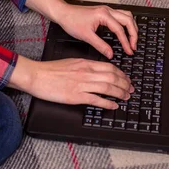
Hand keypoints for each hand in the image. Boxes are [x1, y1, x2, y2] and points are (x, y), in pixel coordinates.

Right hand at [8, 56, 133, 108]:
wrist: (37, 76)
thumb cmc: (51, 70)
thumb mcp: (72, 62)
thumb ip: (85, 66)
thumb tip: (97, 71)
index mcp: (85, 63)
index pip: (110, 67)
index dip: (122, 74)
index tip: (126, 79)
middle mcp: (86, 73)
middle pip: (112, 77)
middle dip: (125, 84)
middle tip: (131, 89)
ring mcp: (82, 85)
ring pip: (108, 88)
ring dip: (120, 93)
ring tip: (126, 97)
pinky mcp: (76, 96)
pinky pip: (96, 100)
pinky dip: (108, 103)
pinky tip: (114, 105)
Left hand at [56, 4, 138, 58]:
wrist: (63, 13)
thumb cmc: (72, 21)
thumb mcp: (86, 36)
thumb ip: (100, 46)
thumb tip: (110, 54)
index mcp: (104, 15)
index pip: (120, 29)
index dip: (126, 42)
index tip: (129, 51)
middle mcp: (107, 10)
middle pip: (128, 20)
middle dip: (133, 34)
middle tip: (133, 46)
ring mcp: (106, 10)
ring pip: (126, 15)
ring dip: (131, 27)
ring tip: (132, 39)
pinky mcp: (104, 12)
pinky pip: (121, 15)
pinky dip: (125, 24)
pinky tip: (124, 31)